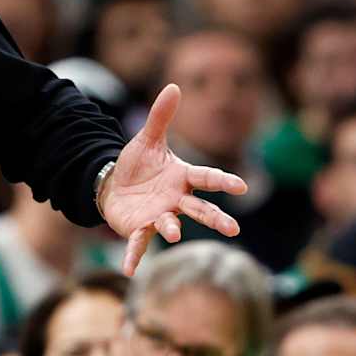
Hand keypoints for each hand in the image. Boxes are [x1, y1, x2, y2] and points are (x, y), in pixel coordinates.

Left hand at [100, 84, 248, 274]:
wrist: (113, 184)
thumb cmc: (138, 165)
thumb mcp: (147, 139)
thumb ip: (161, 116)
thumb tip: (174, 86)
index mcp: (183, 177)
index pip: (207, 178)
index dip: (223, 181)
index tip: (242, 186)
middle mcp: (176, 199)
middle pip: (200, 209)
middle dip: (216, 218)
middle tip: (233, 230)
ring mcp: (159, 216)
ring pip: (172, 224)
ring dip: (173, 229)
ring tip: (176, 234)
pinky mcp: (139, 228)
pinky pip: (137, 243)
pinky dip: (133, 256)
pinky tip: (127, 270)